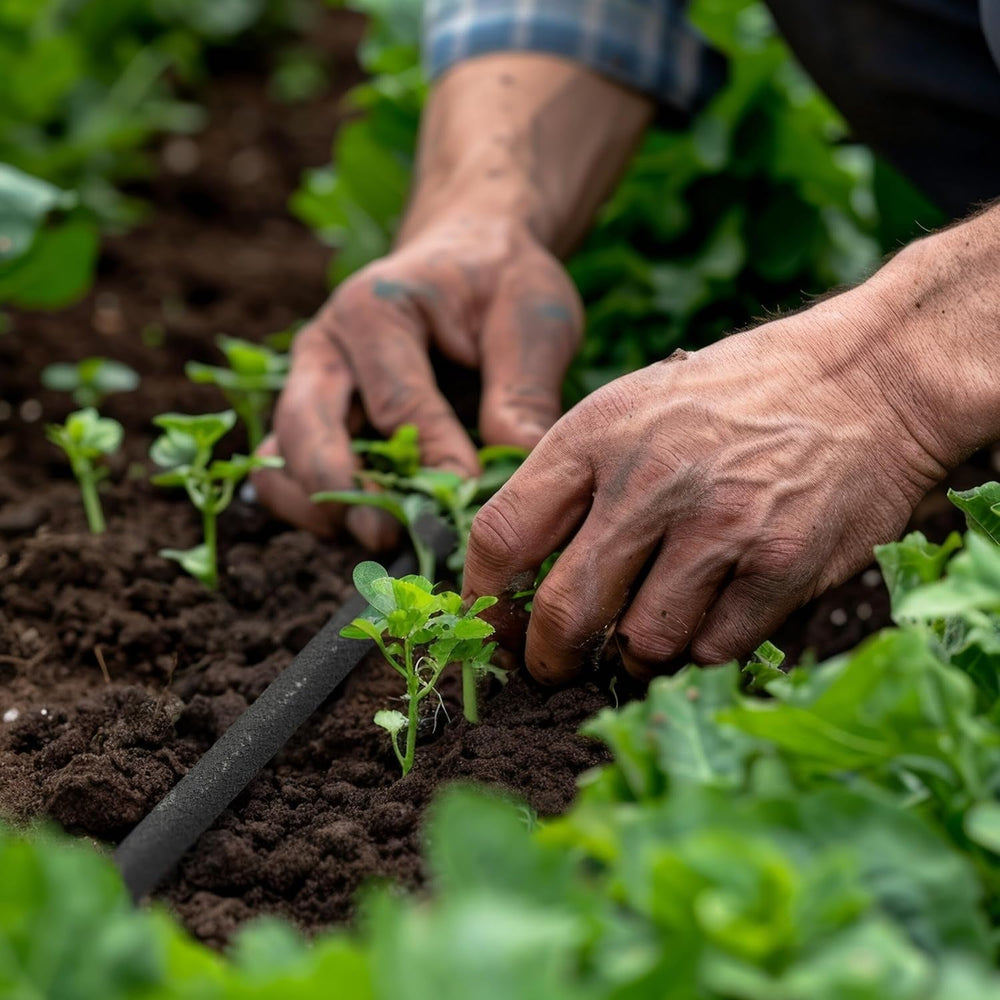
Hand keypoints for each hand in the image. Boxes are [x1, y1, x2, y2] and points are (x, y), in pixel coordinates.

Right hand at [252, 214, 581, 547]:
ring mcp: (309, 384)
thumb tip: (516, 466)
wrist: (470, 258)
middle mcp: (324, 347)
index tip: (470, 495)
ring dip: (319, 508)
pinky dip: (318, 508)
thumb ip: (524, 391)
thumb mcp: (531, 320)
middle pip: (303, 430)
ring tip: (379, 539)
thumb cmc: (501, 284)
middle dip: (343, 493)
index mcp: (375, 309)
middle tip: (391, 537)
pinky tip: (372, 527)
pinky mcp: (310, 418)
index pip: (396, 401)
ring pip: (280, 460)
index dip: (432, 457)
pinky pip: (288, 473)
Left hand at [463, 288, 952, 682]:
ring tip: (645, 634)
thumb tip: (517, 572)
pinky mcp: (780, 567)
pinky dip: (702, 649)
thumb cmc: (734, 400)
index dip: (484, 600)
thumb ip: (571, 479)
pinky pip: (713, 649)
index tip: (491, 630)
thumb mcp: (633, 405)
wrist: (865, 380)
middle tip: (553, 670)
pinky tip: (712, 616)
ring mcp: (718, 527)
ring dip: (633, 657)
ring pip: (641, 645)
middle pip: (562, 613)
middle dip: (548, 660)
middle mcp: (649, 482)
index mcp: (595, 434)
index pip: (502, 535)